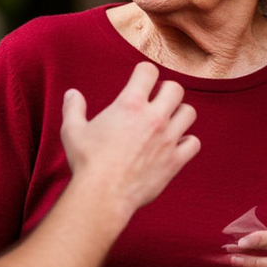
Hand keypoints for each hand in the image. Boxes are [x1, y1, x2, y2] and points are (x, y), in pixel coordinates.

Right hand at [60, 62, 200, 221]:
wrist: (103, 195)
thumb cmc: (87, 162)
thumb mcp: (72, 131)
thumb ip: (73, 108)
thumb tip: (72, 94)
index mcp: (130, 104)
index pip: (148, 71)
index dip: (144, 73)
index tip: (140, 80)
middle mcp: (154, 118)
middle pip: (176, 89)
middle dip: (166, 90)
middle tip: (156, 100)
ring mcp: (168, 139)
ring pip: (189, 113)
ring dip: (179, 113)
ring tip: (168, 120)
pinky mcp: (175, 160)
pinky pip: (194, 143)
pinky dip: (187, 142)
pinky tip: (175, 144)